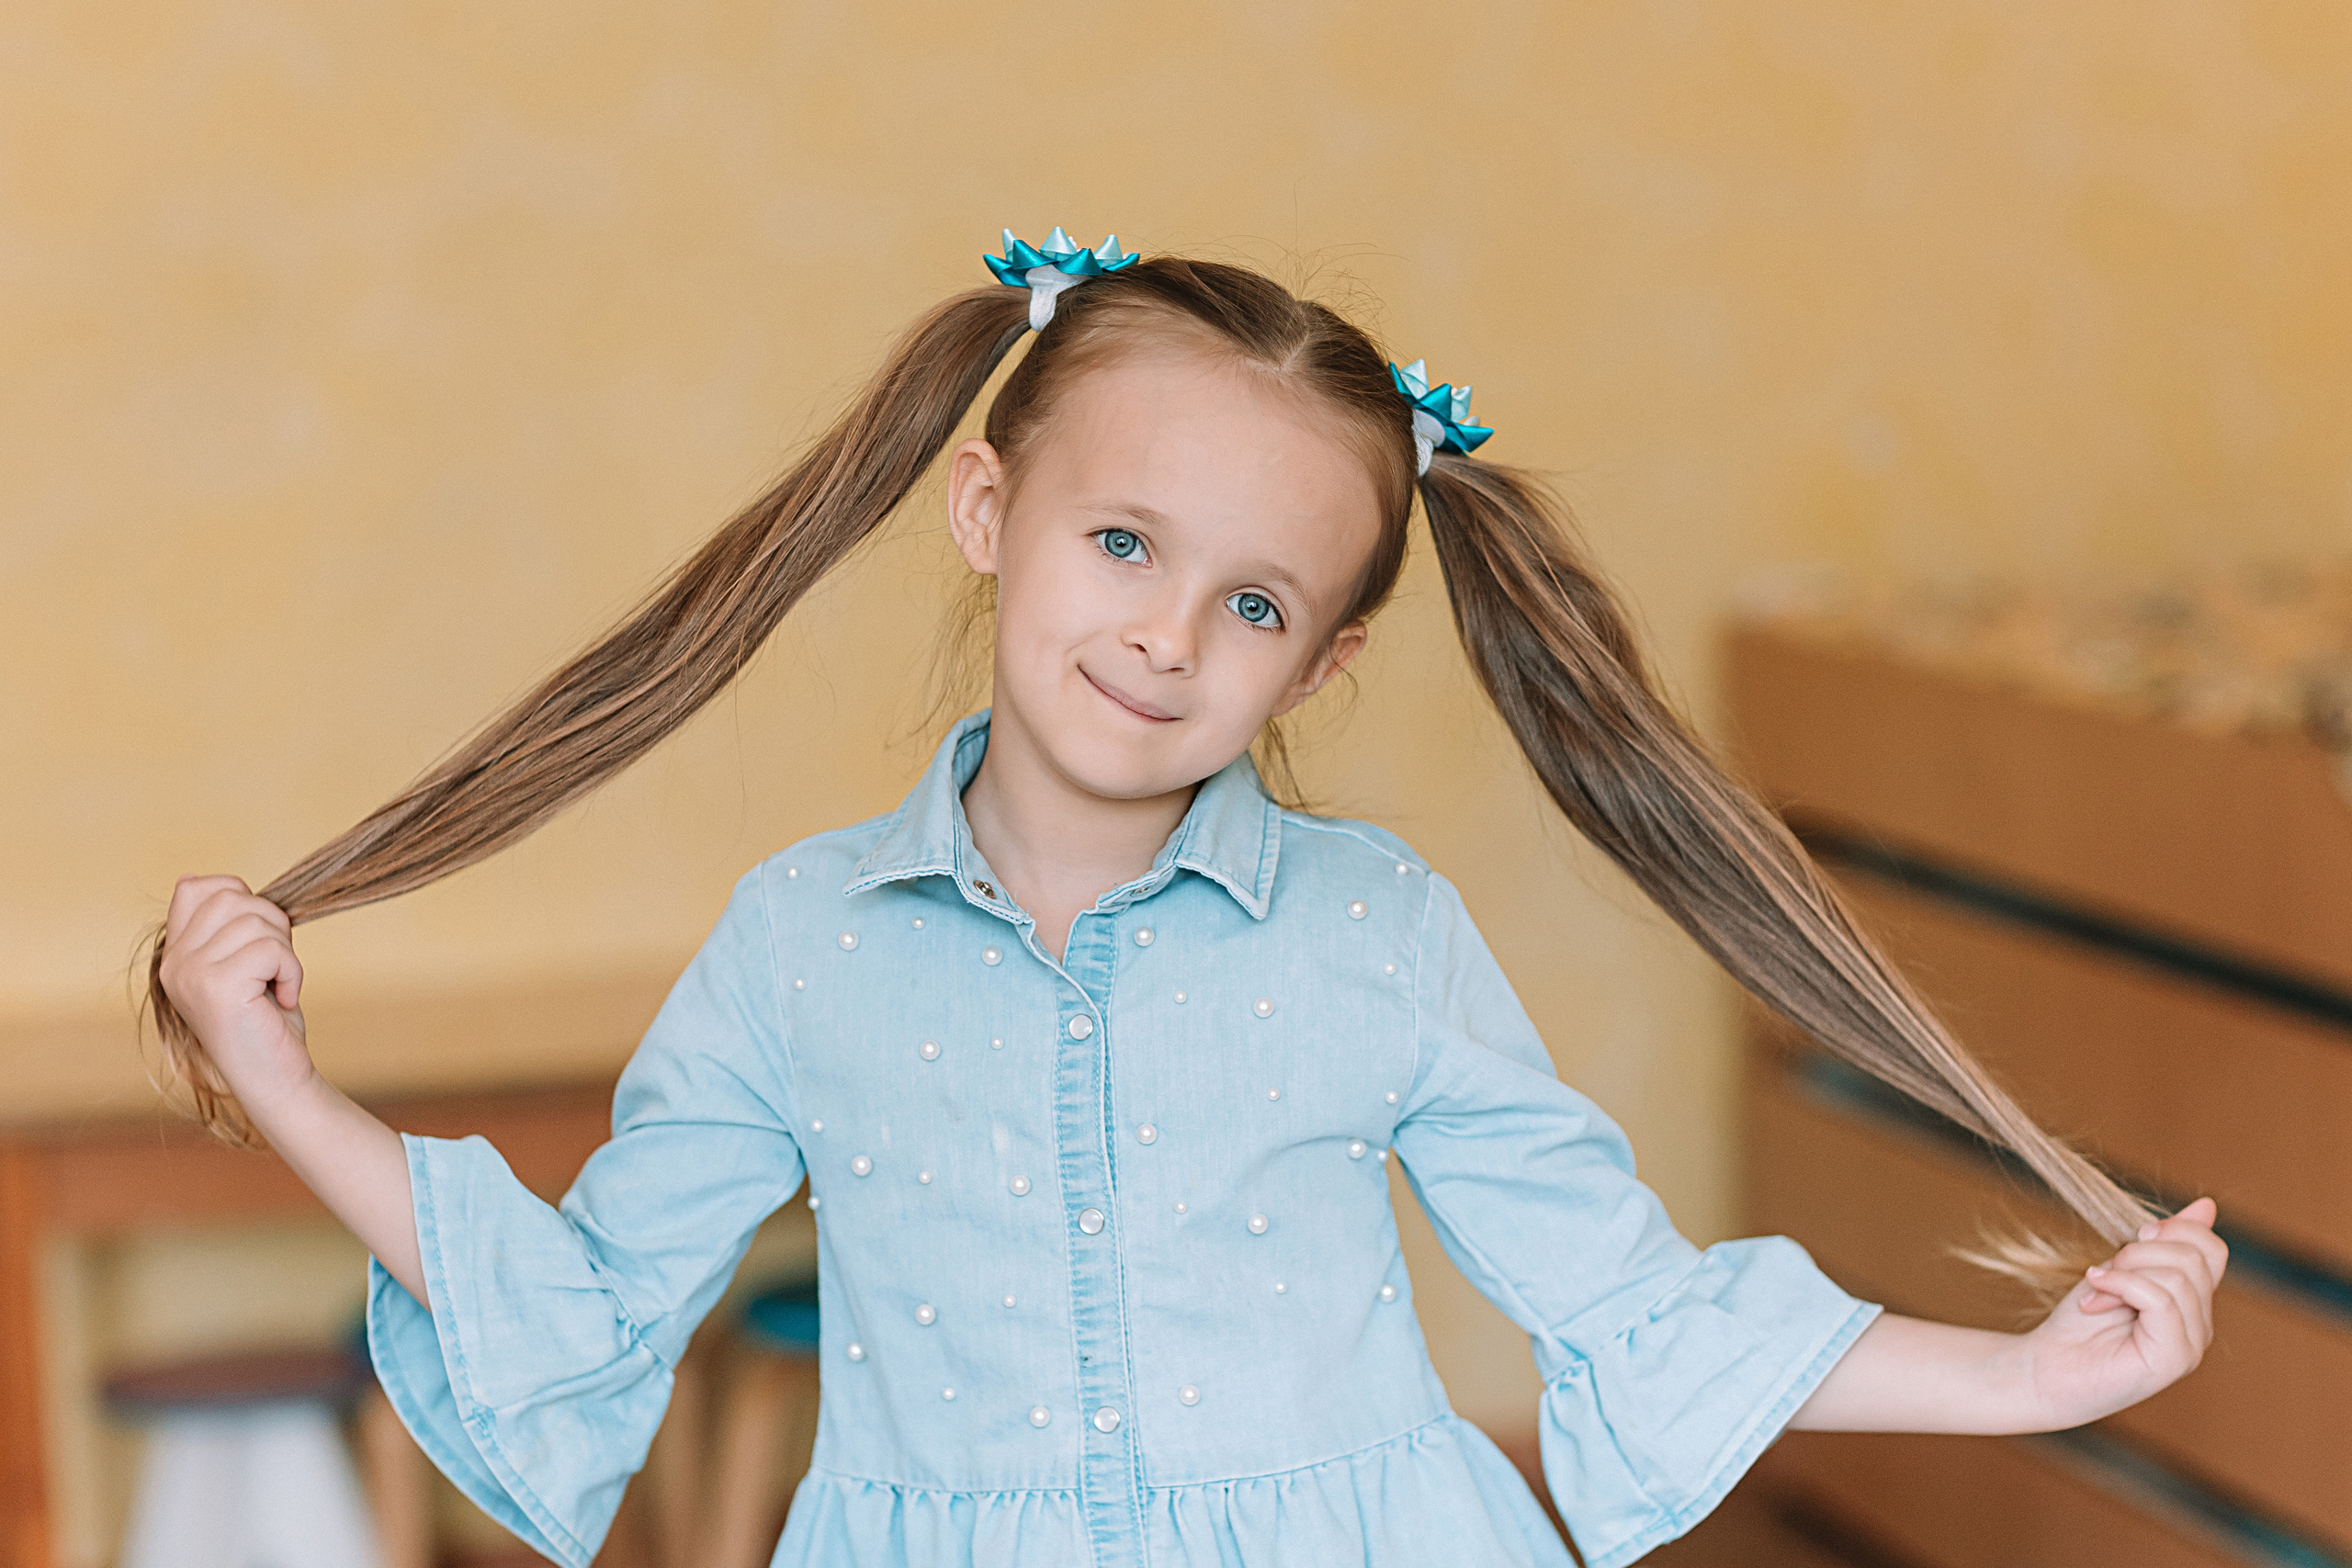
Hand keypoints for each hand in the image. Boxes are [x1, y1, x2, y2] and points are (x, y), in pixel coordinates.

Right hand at [158, 874, 316, 1112]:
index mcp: (175, 954)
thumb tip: (211, 880)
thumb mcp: (243, 963)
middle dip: (272, 924)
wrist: (275, 1078)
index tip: (257, 940)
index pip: (197, 887)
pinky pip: (271, 948)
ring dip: (285, 952)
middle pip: (232, 897)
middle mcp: (173, 963)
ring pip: (256, 921)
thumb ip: (228, 926)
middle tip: (275, 967)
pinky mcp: (216, 986)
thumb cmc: (267, 1020)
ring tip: (275, 986)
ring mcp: (190, 974)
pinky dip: (291, 971)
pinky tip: (282, 999)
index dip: (241, 899)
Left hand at [2019, 1196, 2226, 1428]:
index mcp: (2193, 1304)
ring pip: (2178, 1276)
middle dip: (2138, 1252)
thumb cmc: (2079, 1322)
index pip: (2212, 1249)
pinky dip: (2121, 1287)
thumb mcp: (2122, 1269)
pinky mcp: (2174, 1360)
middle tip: (2104, 1274)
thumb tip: (2207, 1205)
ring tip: (2097, 1292)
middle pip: (2194, 1257)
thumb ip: (2163, 1244)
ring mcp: (2191, 1346)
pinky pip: (2161, 1300)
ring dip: (2124, 1272)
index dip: (2172, 1229)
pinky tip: (2094, 1300)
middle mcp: (2201, 1327)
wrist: (2044, 1367)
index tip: (2133, 1238)